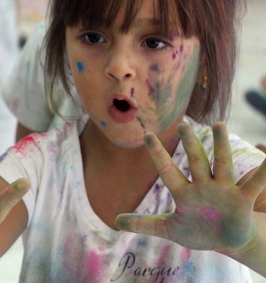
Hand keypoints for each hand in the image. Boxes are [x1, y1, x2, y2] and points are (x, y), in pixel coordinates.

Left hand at [116, 123, 265, 251]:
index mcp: (183, 193)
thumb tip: (115, 221)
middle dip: (190, 144)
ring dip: (220, 146)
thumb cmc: (195, 231)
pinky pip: (254, 183)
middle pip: (195, 161)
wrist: (224, 241)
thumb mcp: (169, 230)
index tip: (147, 135)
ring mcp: (223, 190)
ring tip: (219, 124)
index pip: (167, 170)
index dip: (158, 154)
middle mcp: (203, 185)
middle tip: (183, 124)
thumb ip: (144, 224)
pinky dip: (263, 171)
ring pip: (221, 164)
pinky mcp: (242, 199)